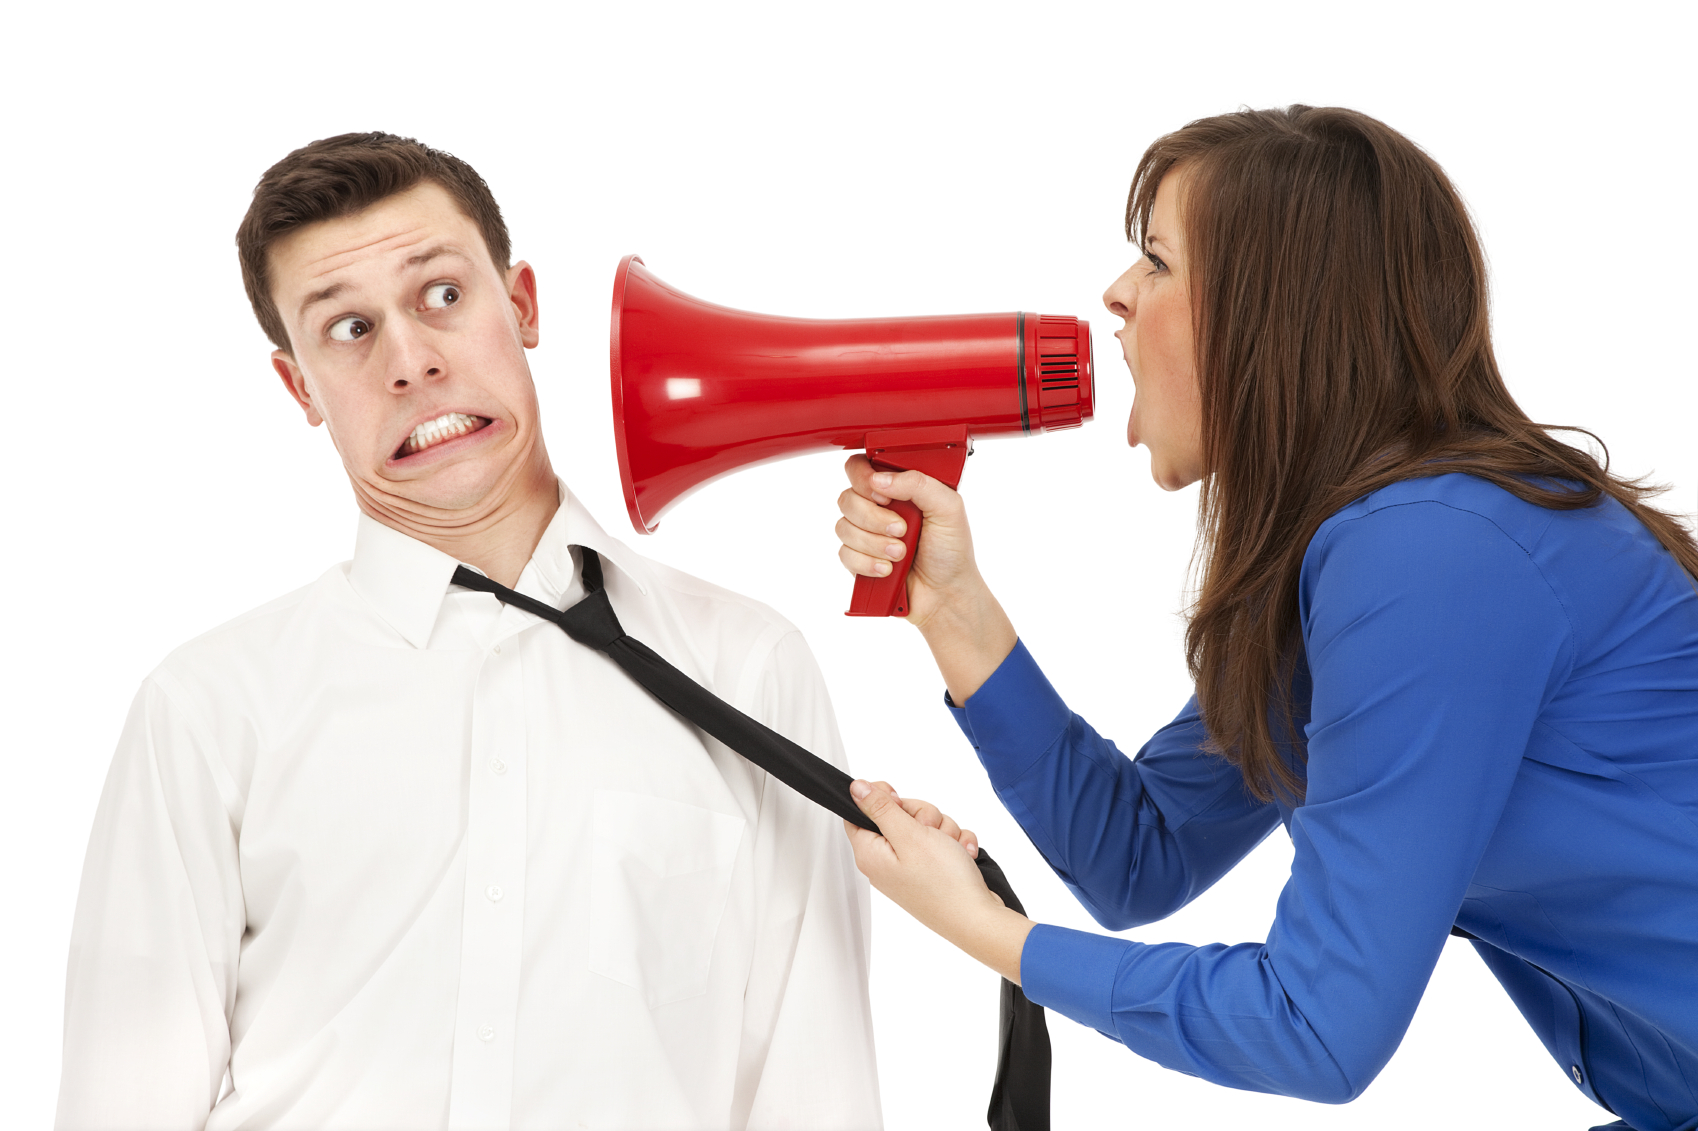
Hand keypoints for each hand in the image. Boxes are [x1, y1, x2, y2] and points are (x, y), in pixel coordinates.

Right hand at [835, 454, 983, 627]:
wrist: (946, 595)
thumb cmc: (952, 552)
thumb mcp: (948, 508)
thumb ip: (917, 483)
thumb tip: (878, 479)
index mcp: (899, 487)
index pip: (861, 468)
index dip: (864, 479)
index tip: (884, 497)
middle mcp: (879, 507)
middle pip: (847, 498)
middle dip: (874, 518)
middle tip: (901, 530)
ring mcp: (866, 533)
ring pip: (843, 527)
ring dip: (874, 544)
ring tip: (900, 554)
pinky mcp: (858, 559)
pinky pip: (844, 554)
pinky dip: (867, 563)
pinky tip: (887, 569)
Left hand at [843, 779, 1033, 983]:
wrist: (978, 918)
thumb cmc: (943, 884)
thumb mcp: (908, 835)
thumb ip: (881, 808)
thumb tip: (856, 788)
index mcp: (870, 853)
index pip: (859, 812)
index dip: (879, 799)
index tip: (899, 802)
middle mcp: (887, 861)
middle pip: (897, 814)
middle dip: (922, 815)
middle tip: (930, 831)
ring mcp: (911, 866)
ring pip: (924, 825)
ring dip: (943, 830)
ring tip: (950, 848)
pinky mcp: (932, 870)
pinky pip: (942, 840)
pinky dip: (955, 844)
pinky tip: (962, 856)